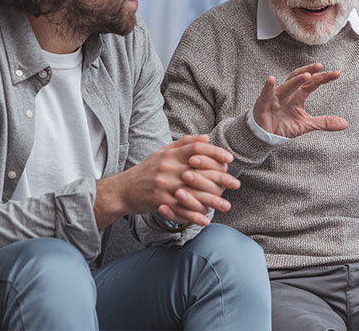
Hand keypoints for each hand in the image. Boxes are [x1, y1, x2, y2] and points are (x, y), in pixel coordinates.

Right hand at [93, 135, 238, 229]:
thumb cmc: (147, 170)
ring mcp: (163, 185)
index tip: (229, 159)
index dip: (214, 152)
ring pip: (192, 194)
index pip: (196, 149)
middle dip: (220, 179)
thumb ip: (184, 144)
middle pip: (199, 172)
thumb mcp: (163, 152)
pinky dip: (193, 216)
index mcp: (170, 154)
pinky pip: (180, 210)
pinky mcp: (158, 201)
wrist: (122, 190)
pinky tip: (206, 220)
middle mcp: (167, 168)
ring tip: (227, 205)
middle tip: (236, 184)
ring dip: (212, 201)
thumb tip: (207, 137)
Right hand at [252, 63, 348, 137]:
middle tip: (321, 66)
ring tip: (306, 75)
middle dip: (310, 72)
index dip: (324, 78)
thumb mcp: (307, 125)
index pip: (313, 83)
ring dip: (296, 80)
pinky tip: (271, 79)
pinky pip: (266, 94)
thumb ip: (325, 122)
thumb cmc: (284, 126)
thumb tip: (345, 124)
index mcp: (299, 95)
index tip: (337, 73)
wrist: (265, 136)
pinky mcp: (264, 103)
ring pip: (286, 86)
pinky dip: (268, 87)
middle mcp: (288, 93)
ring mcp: (276, 97)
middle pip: (299, 78)